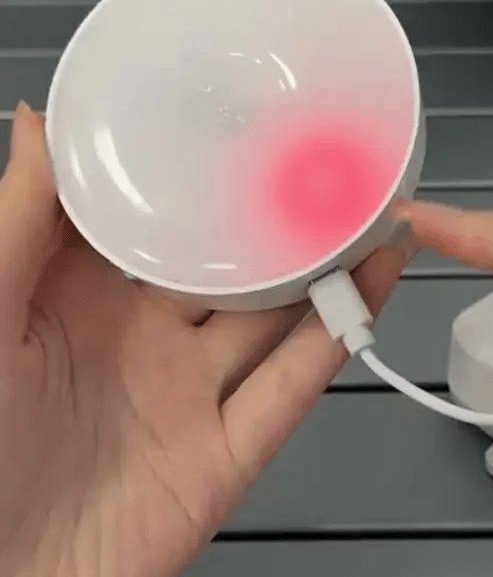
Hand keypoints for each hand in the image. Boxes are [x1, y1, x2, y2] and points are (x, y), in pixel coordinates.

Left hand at [0, 103, 412, 576]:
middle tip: (327, 164)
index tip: (244, 124)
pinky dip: (340, 333)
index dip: (204, 175)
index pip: (163, 222)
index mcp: (87, 301)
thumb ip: (16, 221)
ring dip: (328, 266)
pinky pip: (292, 386)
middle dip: (282, 219)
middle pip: (236, 267)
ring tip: (372, 208)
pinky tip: (373, 282)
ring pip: (277, 318)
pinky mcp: (221, 455)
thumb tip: (40, 122)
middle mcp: (147, 342)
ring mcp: (189, 397)